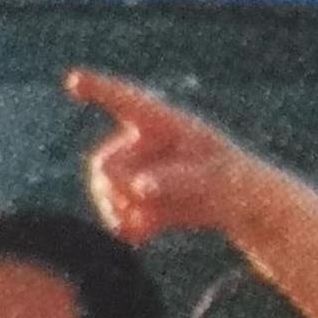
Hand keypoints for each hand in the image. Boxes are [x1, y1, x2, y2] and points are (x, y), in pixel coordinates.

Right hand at [69, 69, 270, 243]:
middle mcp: (142, 142)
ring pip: (105, 190)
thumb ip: (180, 180)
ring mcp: (136, 168)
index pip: (129, 102)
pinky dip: (124, 225)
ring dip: (120, 209)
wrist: (242, 206)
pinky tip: (141, 236)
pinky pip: (115, 213)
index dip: (100, 90)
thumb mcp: (219, 180)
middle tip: (149, 199)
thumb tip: (139, 187)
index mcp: (165, 123)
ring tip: (150, 222)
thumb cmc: (238, 181)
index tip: (75, 80)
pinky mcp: (137, 196)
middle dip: (119, 188)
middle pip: (106, 165)